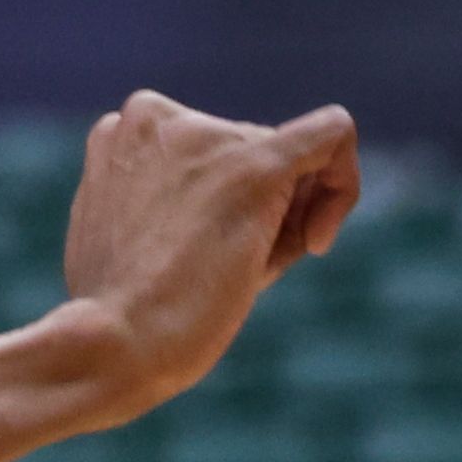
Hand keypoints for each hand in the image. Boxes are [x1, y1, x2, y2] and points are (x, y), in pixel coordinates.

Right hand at [56, 91, 361, 418]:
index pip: (209, 152)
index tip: (223, 251)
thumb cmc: (127, 315)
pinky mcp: (257, 166)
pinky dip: (345, 182)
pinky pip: (334, 133)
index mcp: (124, 133)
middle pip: (251, 152)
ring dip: (285, 224)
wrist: (116, 345)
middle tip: (231, 278)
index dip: (229, 203)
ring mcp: (206, 136)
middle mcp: (158, 116)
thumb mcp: (142, 243)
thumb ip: (181, 204)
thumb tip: (270, 198)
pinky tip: (321, 239)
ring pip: (288, 162)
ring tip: (240, 276)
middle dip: (262, 215)